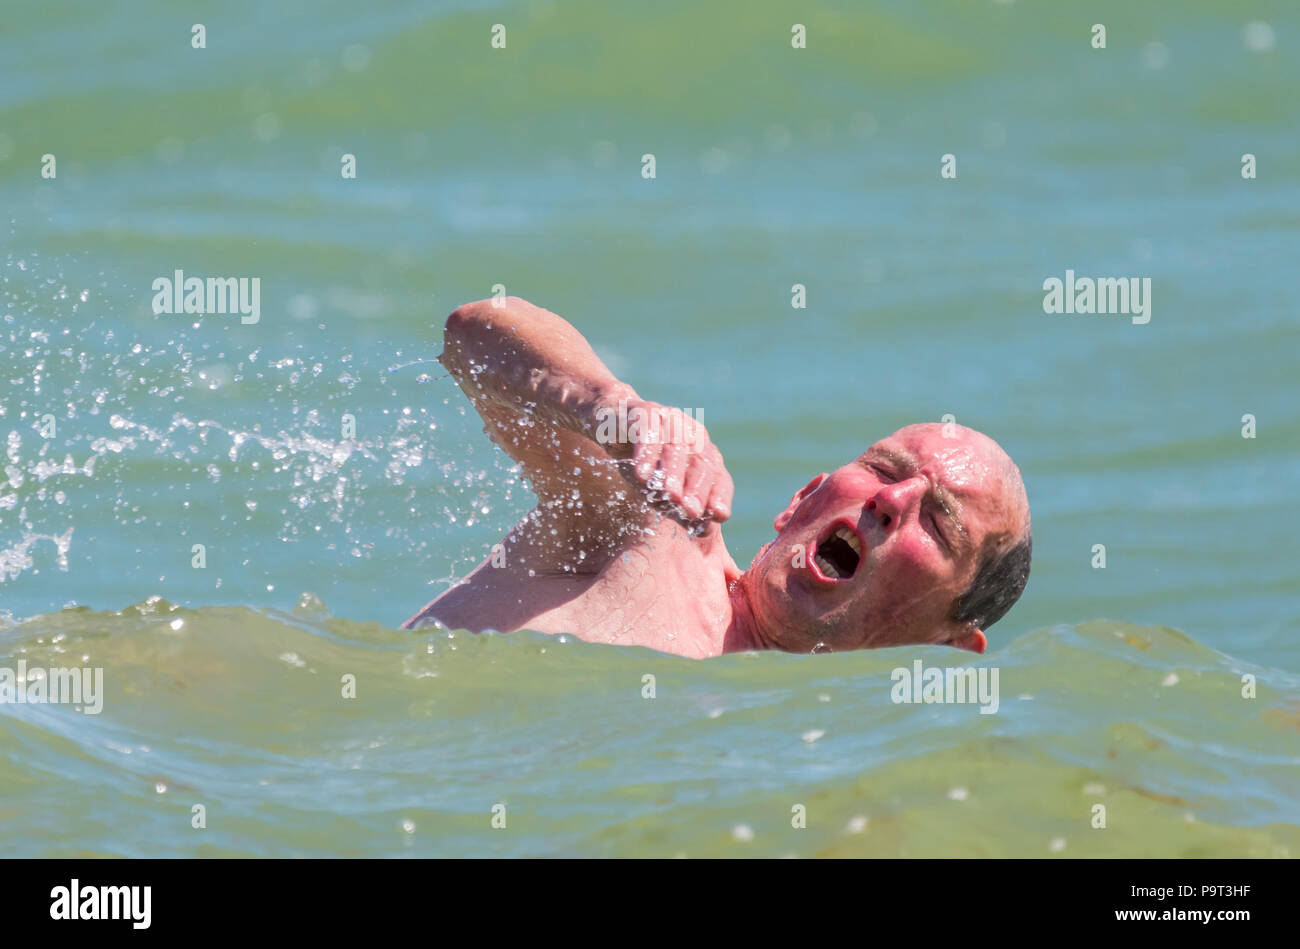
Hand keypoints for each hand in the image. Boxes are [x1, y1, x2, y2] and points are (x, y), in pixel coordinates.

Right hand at [610, 399, 732, 528]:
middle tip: (691, 511)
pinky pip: (647, 432)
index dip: (719, 495)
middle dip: (697, 488)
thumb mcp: (661, 489)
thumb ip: (681, 508)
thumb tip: (707, 531)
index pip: (719, 476)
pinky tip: (642, 474)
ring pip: (676, 446)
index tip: (718, 516)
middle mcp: (692, 434)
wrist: (612, 424)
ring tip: (669, 495)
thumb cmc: (642, 461)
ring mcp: (669, 420)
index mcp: (704, 453)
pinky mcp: (643, 413)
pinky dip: (646, 454)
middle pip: (702, 462)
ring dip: (673, 472)